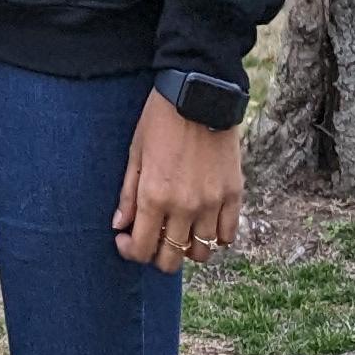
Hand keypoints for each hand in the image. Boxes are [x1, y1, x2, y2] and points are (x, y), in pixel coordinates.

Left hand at [113, 90, 242, 271]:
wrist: (199, 95)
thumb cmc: (160, 120)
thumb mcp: (135, 153)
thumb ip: (128, 195)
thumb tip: (120, 226)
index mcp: (154, 196)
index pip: (142, 248)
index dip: (130, 251)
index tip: (126, 239)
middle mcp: (185, 207)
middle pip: (172, 259)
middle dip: (157, 255)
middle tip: (153, 238)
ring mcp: (212, 203)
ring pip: (202, 252)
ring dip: (187, 248)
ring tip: (179, 231)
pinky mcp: (234, 195)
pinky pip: (227, 235)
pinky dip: (215, 237)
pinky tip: (203, 224)